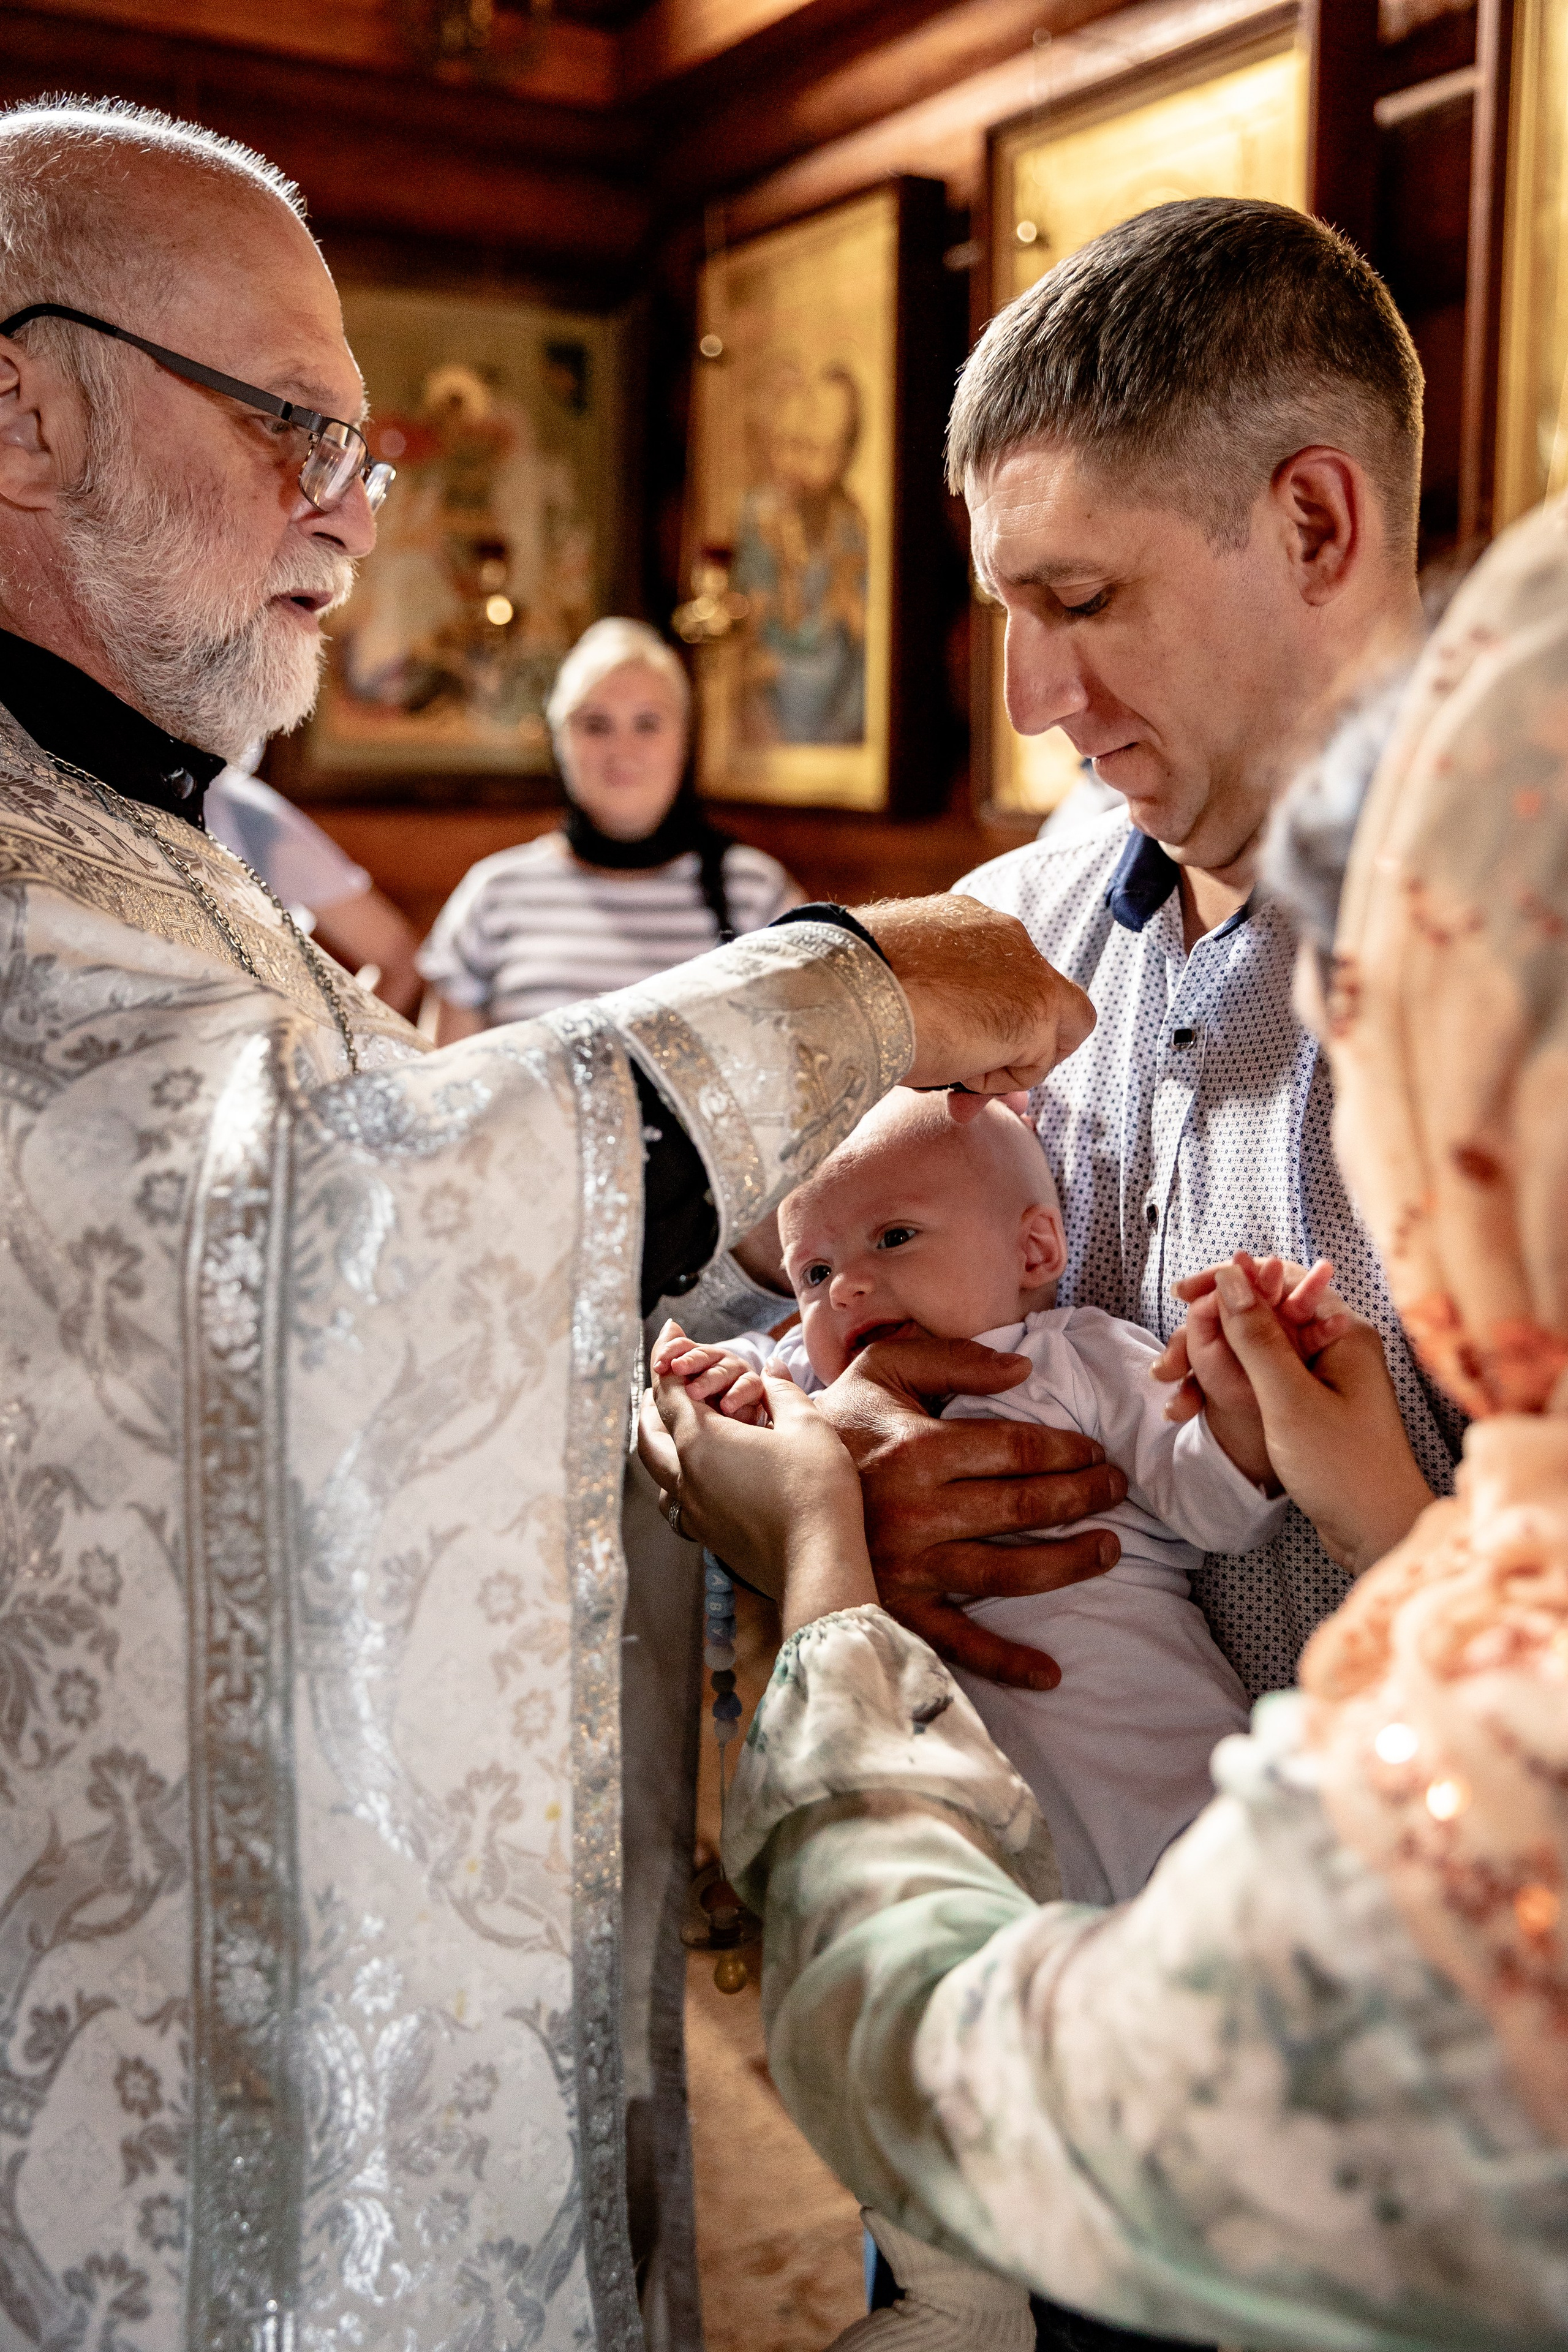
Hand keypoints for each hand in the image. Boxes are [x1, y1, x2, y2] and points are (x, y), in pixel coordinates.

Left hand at [638, 1337, 875, 1634]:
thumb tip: (773, 1369)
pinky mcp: (706, 1536)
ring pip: (655, 1470)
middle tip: (663, 1377)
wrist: (818, 1565)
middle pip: (647, 1431)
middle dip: (650, 1400)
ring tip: (671, 1425)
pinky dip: (673, 1477)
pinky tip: (693, 1476)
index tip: (671, 1332)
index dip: (666, 1356)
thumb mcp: (807, 1426)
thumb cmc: (815, 1491)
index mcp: (701, 1441)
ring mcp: (693, 1511)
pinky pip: (674, 1500)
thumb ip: (782, 1392)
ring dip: (657, 1441)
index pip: (668, 1389)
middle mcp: (685, 1477)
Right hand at [811, 1331, 1126, 1689]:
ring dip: (1068, 1563)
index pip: (1017, 1448)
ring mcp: (908, 1565)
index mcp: (919, 1448)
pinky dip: (1007, 1661)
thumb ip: (953, 1360)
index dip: (1068, 1450)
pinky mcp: (896, 1606)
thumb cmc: (837, 1424)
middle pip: (1024, 1506)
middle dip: (1083, 1497)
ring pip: (1008, 1571)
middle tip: (1117, 1490)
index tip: (1094, 1451)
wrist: (764, 1484)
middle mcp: (918, 1510)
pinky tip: (1050, 1673)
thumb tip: (1022, 1371)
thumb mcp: (883, 1369)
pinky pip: (959, 1641)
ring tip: (1108, 1550)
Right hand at [852, 894, 1094, 1096]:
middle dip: (1003, 1049)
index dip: (977, 1021)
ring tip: (952, 1073)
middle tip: (962, 1083)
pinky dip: (1000, 1080)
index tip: (944, 1047)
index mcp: (962, 922)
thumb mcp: (896, 985)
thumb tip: (941, 1038)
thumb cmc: (851, 990)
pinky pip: (1036, 1064)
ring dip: (1005, 1064)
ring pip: (1051, 1029)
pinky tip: (958, 1070)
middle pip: (1029, 1000)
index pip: (992, 977)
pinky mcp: (1041, 1006)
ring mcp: (1029, 968)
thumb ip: (928, 1000)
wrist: (850, 989)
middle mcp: (1003, 933)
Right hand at [1154, 1255, 1351, 1487]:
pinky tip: (1194, 1408)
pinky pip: (1260, 1380)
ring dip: (1211, 1362)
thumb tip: (1230, 1275)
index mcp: (1343, 1330)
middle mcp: (1336, 1345)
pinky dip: (1226, 1388)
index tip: (1182, 1295)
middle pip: (1262, 1313)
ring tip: (1173, 1387)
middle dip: (1210, 1330)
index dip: (1227, 1281)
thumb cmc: (1344, 1468)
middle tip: (1170, 1358)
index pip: (1278, 1278)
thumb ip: (1257, 1336)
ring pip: (1255, 1350)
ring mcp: (1325, 1377)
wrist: (1379, 1535)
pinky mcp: (1312, 1406)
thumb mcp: (1289, 1399)